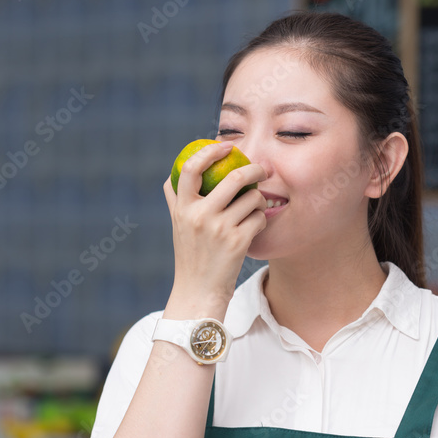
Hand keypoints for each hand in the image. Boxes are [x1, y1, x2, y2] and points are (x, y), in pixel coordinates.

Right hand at [163, 140, 268, 309]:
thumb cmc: (190, 256)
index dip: (210, 151)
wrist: (198, 292)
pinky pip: (259, 218)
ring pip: (252, 198)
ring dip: (260, 199)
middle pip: (234, 177)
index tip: (226, 146)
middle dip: (254, 169)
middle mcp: (199, 216)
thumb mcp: (178, 225)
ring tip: (256, 207)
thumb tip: (174, 172)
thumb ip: (176, 199)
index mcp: (183, 208)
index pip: (191, 168)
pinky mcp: (238, 242)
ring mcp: (220, 229)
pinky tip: (256, 226)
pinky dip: (261, 219)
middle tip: (262, 170)